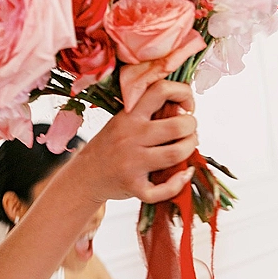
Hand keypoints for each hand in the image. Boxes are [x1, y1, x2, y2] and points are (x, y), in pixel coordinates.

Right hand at [78, 77, 197, 203]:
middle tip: (188, 131)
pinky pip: (165, 188)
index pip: (161, 90)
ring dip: (190, 149)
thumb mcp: (122, 121)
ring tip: (186, 148)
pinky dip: (179, 182)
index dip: (183, 93)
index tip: (186, 107)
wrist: (85, 176)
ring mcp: (131, 163)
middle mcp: (130, 136)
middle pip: (178, 125)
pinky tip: (182, 174)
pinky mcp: (134, 186)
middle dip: (192, 127)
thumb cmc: (109, 147)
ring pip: (176, 154)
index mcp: (128, 115)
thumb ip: (148, 112)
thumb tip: (184, 108)